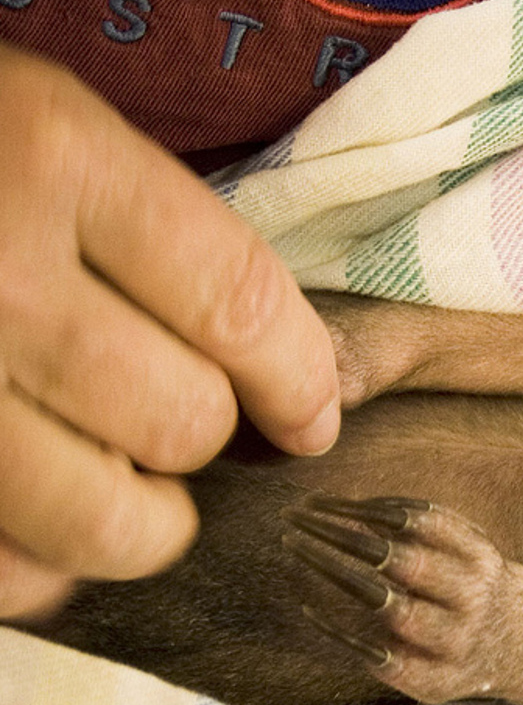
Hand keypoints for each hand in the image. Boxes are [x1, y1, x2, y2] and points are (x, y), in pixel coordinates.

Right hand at [0, 44, 340, 617]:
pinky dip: (39, 564)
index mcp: (54, 161)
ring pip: (101, 522)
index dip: (299, 379)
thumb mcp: (48, 132)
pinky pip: (2, 572)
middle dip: (203, 432)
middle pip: (184, 423)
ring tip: (130, 490)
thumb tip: (278, 377)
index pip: (240, 306)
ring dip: (142, 523)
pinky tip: (36, 515)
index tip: (310, 417)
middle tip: (175, 415)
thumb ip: (156, 234)